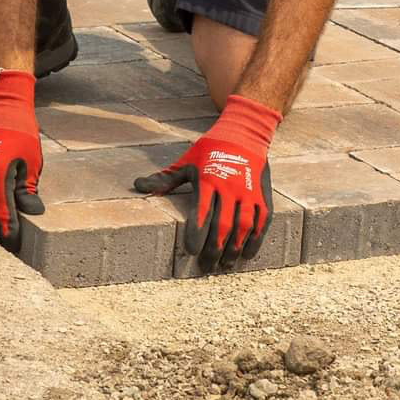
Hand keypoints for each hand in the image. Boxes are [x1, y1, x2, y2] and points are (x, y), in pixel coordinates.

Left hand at [133, 94, 280, 270]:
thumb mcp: (186, 161)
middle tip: (206, 266)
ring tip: (224, 265)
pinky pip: (261, 220)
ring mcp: (248, 191)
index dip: (197, 234)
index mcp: (208, 179)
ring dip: (234, 248)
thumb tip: (138, 186)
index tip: (191, 252)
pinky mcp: (262, 194)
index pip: (202, 211)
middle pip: (223, 224)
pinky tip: (247, 254)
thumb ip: (165, 179)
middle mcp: (230, 187)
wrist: (244, 132)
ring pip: (243, 226)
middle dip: (214, 249)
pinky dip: (256, 239)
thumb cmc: (210, 149)